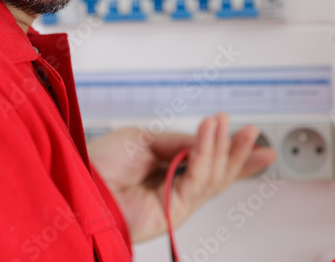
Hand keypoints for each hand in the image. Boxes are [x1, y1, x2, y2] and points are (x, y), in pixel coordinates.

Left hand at [87, 112, 275, 242]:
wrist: (80, 181)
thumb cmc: (99, 162)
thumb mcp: (144, 139)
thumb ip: (178, 142)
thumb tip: (206, 138)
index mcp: (166, 168)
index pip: (207, 162)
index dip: (233, 153)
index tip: (254, 140)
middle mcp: (174, 186)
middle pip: (217, 173)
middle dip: (238, 153)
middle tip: (253, 133)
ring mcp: (175, 201)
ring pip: (213, 178)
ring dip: (224, 148)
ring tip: (226, 123)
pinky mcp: (174, 212)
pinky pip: (198, 181)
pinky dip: (206, 155)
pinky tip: (210, 133)